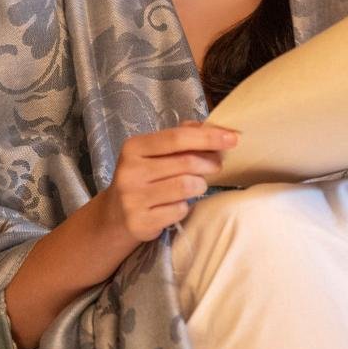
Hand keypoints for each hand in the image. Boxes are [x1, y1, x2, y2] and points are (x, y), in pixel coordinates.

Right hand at [99, 120, 236, 242]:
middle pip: (186, 163)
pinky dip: (186, 206)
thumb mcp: (154, 152)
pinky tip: (178, 204)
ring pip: (186, 187)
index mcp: (134, 147)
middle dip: (209, 164)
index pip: (177, 138)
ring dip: (200, 185)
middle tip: (215, 166)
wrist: (115, 215)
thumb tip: (211, 127)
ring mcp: (133, 198)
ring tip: (196, 185)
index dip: (208, 137)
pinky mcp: (140, 221)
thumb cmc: (144, 177)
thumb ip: (180, 136)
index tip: (232, 138)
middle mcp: (130, 171)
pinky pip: (180, 210)